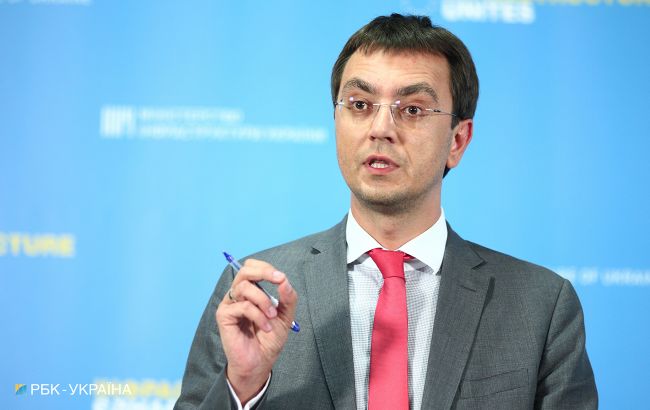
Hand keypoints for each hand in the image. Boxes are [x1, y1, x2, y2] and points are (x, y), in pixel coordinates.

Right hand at [216, 258, 297, 402]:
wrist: (260, 362)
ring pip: (243, 287)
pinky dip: (258, 315)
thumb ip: (287, 298)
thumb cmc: (269, 339)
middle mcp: (238, 295)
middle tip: (279, 279)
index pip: (252, 268)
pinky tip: (265, 327)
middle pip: (244, 271)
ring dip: (263, 300)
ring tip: (272, 316)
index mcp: (250, 291)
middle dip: (263, 272)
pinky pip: (242, 306)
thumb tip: (284, 280)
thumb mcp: (285, 316)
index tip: (281, 277)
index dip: (266, 268)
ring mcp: (229, 305)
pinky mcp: (224, 316)